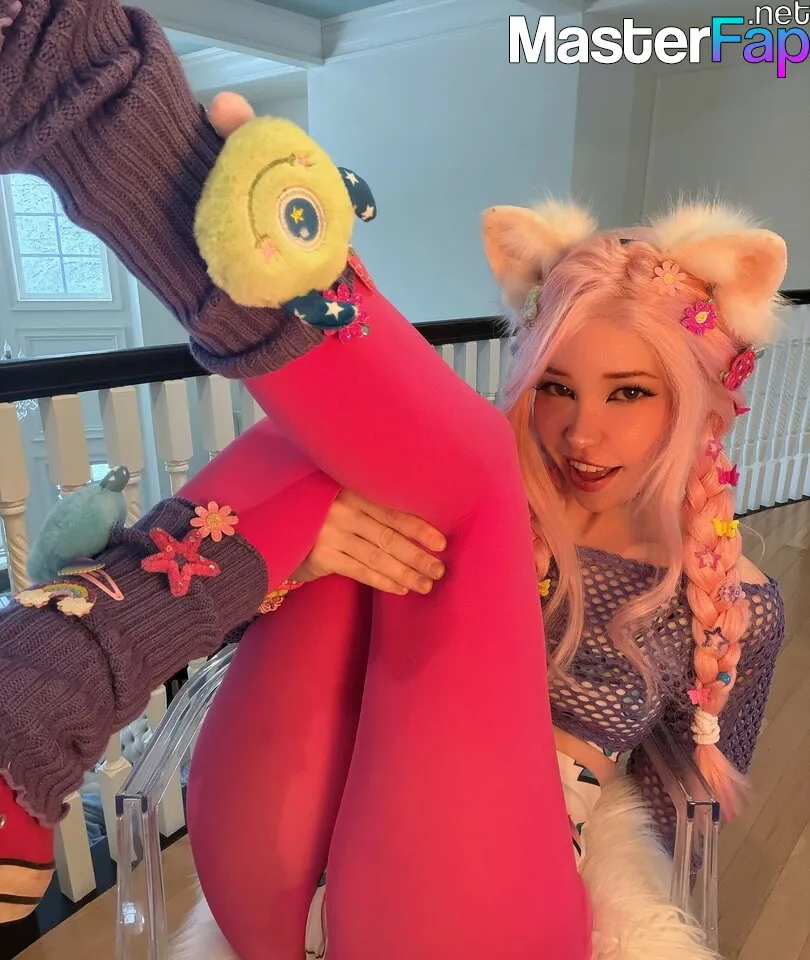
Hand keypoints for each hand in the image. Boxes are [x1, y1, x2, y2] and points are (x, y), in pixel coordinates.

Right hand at [292, 489, 445, 594]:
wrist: (278, 528)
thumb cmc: (322, 514)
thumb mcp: (344, 501)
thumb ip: (371, 507)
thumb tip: (418, 529)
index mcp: (352, 491)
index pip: (393, 511)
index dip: (420, 528)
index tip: (442, 543)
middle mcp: (342, 509)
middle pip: (389, 536)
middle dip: (418, 555)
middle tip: (439, 570)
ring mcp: (330, 533)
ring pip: (377, 557)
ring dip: (405, 572)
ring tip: (426, 584)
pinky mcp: (321, 556)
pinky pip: (359, 571)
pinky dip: (383, 581)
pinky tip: (401, 588)